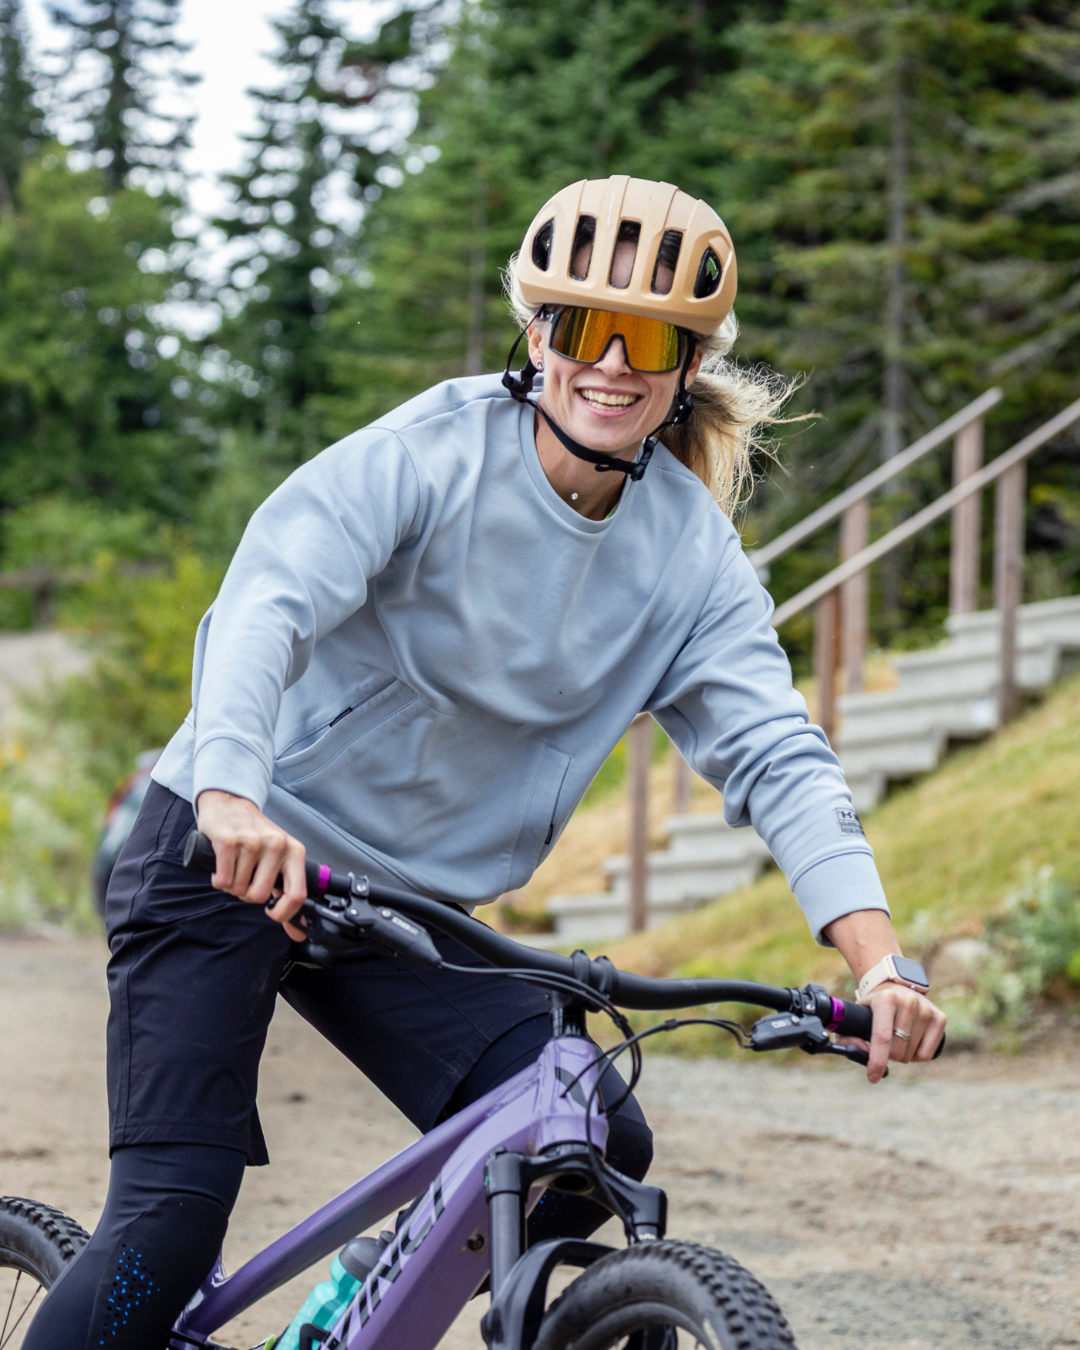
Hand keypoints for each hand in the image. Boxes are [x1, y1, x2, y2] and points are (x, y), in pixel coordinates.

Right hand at [195, 790, 307, 940]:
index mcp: (294, 852)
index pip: (296, 895)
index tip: (272, 912)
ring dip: (232, 885)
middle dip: (247, 895)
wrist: (230, 803)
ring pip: (238, 889)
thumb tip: (299, 930)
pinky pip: (222, 881)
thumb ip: (288, 891)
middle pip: (259, 896)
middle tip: (245, 879)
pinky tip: (222, 867)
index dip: (283, 914)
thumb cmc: (256, 836)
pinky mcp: (229, 840)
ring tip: (234, 867)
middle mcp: (277, 845)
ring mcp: (253, 842)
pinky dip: (219, 880)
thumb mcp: (279, 859)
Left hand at [842, 982, 945, 1084]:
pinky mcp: (940, 1018)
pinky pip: (927, 1054)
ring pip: (912, 1055)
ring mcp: (926, 1009)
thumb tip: (861, 1053)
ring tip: (898, 1039)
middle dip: (888, 1056)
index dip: (877, 1061)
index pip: (882, 1037)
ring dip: (902, 1055)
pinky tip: (911, 1042)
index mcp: (885, 999)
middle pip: (897, 1051)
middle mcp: (908, 1002)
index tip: (872, 1077)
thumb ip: (847, 1037)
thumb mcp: (855, 1016)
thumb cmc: (872, 1008)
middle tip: (884, 1044)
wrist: (896, 988)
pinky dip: (917, 1056)